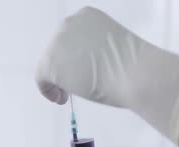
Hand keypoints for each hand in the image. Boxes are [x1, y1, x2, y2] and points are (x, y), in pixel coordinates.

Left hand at [35, 6, 178, 142]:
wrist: (137, 74)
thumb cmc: (136, 67)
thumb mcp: (116, 49)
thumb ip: (98, 53)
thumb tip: (87, 69)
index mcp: (87, 15)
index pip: (72, 36)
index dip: (75, 55)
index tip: (83, 70)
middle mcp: (69, 23)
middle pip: (58, 48)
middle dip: (66, 67)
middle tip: (77, 86)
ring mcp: (58, 43)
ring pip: (51, 64)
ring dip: (60, 80)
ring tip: (71, 94)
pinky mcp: (50, 63)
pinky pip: (42, 79)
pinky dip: (48, 91)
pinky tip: (61, 99)